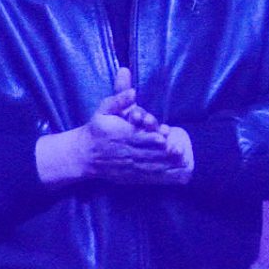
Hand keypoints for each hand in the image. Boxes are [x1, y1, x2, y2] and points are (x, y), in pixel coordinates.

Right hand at [37, 68, 188, 184]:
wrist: (86, 154)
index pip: (137, 137)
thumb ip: (119, 100)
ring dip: (166, 165)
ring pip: (150, 166)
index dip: (151, 137)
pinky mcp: (132, 176)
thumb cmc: (97, 129)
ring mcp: (130, 166)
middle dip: (163, 152)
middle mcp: (126, 152)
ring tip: (181, 161)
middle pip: (147, 153)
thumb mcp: (104, 110)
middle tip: (178, 150)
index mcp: (121, 135)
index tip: (163, 135)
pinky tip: (175, 173)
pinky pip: (149, 177)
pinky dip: (163, 176)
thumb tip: (133, 91)